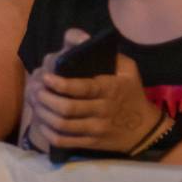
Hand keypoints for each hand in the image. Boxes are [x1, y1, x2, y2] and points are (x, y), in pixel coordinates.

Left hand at [24, 29, 161, 153]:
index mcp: (111, 89)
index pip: (83, 88)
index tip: (46, 78)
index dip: (61, 84)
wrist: (145, 129)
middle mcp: (103, 110)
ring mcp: (97, 128)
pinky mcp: (92, 143)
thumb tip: (82, 38)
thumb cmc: (130, 92)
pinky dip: (49, 133)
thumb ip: (107, 53)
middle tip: (36, 91)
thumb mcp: (127, 69)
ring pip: (63, 125)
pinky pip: (65, 141)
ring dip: (44, 115)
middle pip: (68, 108)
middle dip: (46, 99)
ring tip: (36, 104)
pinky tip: (42, 123)